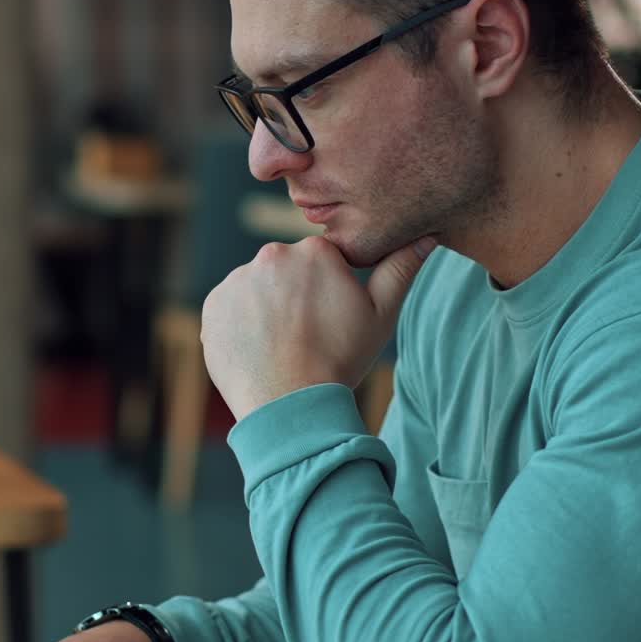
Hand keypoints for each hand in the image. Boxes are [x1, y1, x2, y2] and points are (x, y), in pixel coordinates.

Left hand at [200, 235, 434, 422]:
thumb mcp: (380, 315)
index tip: (329, 318)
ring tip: (281, 346)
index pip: (321, 260)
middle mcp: (270, 256)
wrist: (290, 406)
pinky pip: (230, 310)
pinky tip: (258, 350)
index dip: (328, 290)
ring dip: (266, 310)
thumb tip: (427, 235)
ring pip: (257, 290)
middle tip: (306, 335)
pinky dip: (241, 326)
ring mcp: (237, 280)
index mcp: (313, 251)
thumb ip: (400, 269)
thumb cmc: (340, 360)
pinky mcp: (213, 307)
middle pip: (286, 272)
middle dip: (295, 296)